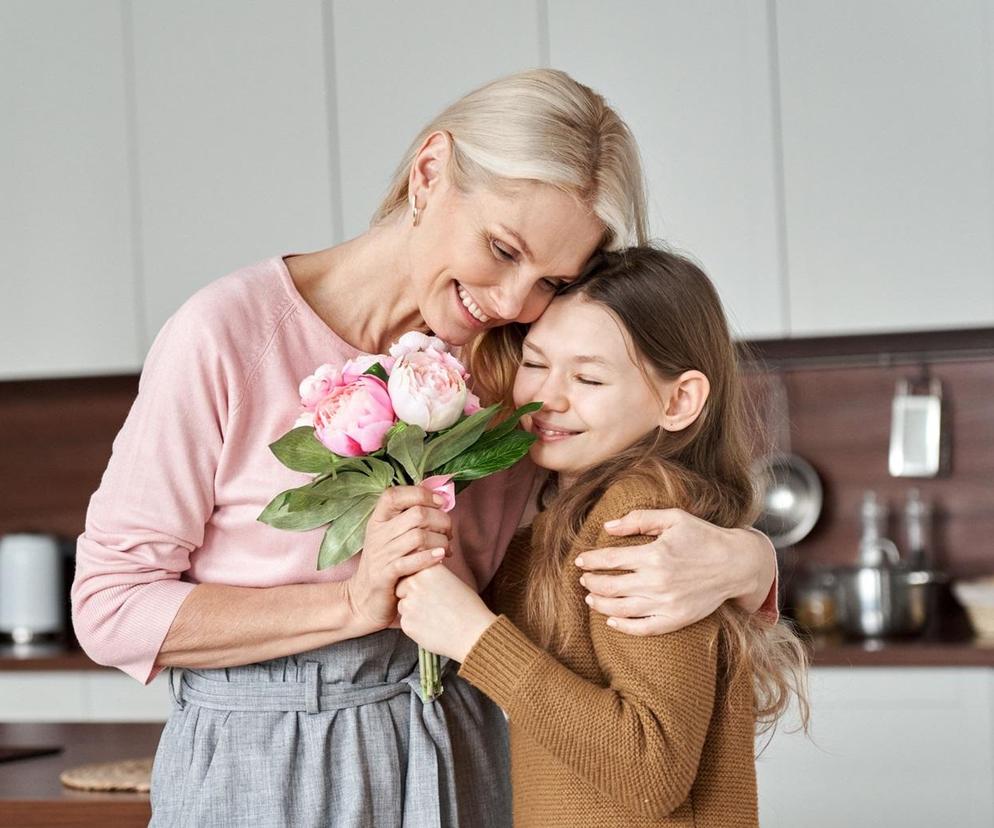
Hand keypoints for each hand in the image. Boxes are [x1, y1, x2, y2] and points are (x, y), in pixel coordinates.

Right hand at [345, 486, 452, 633]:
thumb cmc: (385, 565)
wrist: (362, 600)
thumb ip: (408, 517)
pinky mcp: (385, 575)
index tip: (441, 503)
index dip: (421, 494)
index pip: (394, 494)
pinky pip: (411, 561)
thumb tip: (437, 496)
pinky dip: (430, 557)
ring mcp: (380, 555)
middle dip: (441, 521)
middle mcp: (377, 534)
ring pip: (418, 537)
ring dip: (440, 541)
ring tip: (446, 548)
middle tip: (448, 532)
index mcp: (378, 520)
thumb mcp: (391, 537)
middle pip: (416, 514)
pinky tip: (441, 556)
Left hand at [395, 565, 495, 661]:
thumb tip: (416, 575)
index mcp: (428, 569)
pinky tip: (434, 627)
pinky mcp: (407, 623)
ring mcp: (409, 604)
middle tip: (432, 605)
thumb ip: (430, 576)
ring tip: (436, 617)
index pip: (411, 571)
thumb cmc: (468, 608)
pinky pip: (406, 622)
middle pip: (402, 587)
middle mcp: (415, 583)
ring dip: (413, 611)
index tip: (431, 591)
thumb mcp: (451, 581)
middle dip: (411, 595)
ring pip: (403, 606)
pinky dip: (416, 626)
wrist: (474, 633)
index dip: (419, 582)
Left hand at [576, 508, 760, 634]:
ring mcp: (666, 603)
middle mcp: (657, 581)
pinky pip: (643, 628)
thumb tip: (607, 526)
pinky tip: (611, 621)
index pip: (610, 559)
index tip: (580, 560)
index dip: (591, 560)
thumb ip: (639, 519)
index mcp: (654, 554)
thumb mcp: (673, 518)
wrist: (736, 564)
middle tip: (583, 578)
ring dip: (600, 604)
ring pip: (621, 609)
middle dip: (591, 582)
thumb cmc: (704, 537)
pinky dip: (623, 627)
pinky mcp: (676, 619)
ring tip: (590, 597)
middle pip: (610, 586)